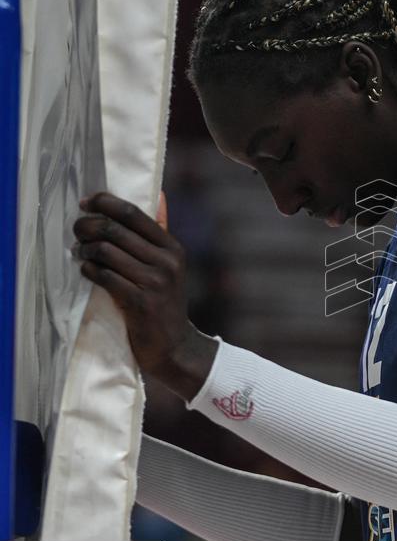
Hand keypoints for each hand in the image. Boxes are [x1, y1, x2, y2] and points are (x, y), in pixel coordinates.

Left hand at [72, 191, 213, 396]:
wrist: (174, 345)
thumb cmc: (165, 302)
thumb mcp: (170, 266)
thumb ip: (161, 232)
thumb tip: (160, 195)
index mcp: (173, 248)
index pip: (134, 213)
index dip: (105, 202)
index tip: (87, 202)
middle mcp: (166, 262)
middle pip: (114, 229)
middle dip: (87, 225)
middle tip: (77, 230)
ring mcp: (154, 282)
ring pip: (105, 251)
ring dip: (85, 249)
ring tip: (80, 252)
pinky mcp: (139, 301)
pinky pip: (103, 276)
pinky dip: (89, 270)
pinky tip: (86, 270)